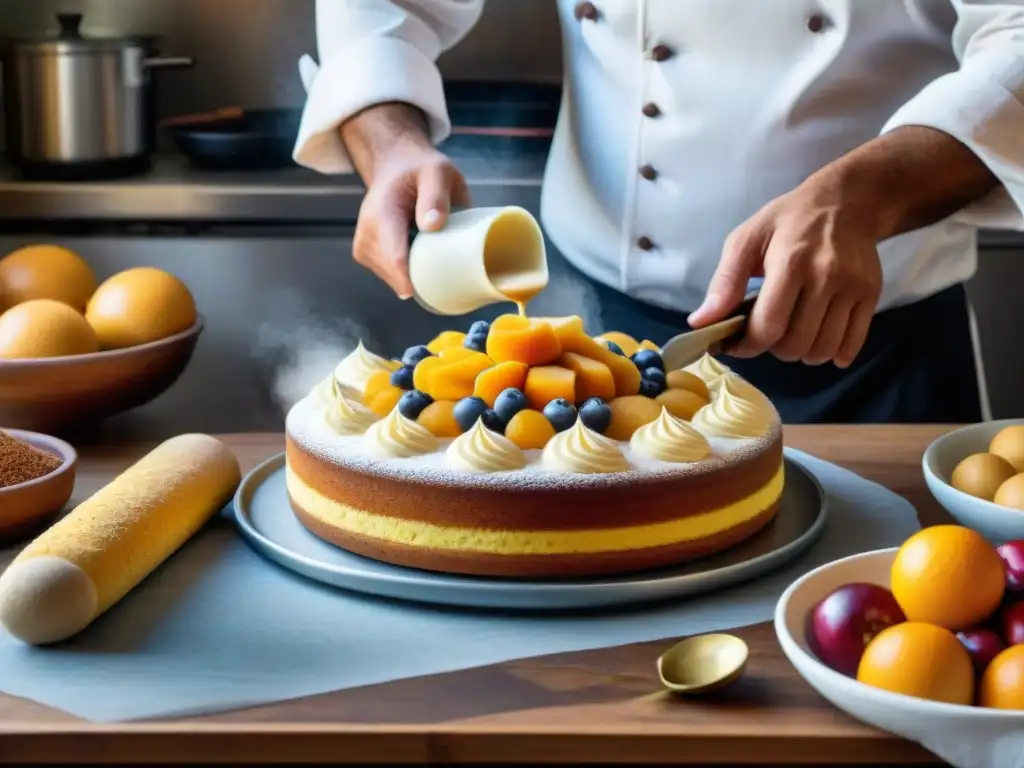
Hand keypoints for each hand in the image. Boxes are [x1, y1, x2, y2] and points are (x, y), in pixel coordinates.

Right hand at [354, 142, 470, 297]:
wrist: (395, 167)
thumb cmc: (419, 170)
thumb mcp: (437, 172)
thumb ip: (436, 195)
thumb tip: (433, 225)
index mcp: (382, 215)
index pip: (395, 260)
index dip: (419, 279)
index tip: (444, 283)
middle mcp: (366, 236)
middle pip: (397, 276)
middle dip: (424, 277)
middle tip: (448, 260)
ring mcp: (363, 249)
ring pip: (396, 281)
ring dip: (418, 274)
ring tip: (431, 250)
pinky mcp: (367, 257)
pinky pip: (393, 277)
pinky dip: (411, 271)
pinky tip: (420, 253)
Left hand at [687, 179, 882, 367]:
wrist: (847, 202)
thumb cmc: (788, 221)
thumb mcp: (747, 238)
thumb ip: (724, 282)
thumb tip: (701, 322)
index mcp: (790, 262)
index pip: (768, 327)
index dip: (747, 346)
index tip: (736, 344)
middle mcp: (826, 277)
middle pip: (795, 344)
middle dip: (772, 349)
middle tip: (766, 331)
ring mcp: (853, 288)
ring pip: (822, 350)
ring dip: (801, 353)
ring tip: (792, 332)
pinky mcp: (872, 295)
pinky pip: (851, 345)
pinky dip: (831, 353)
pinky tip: (818, 337)